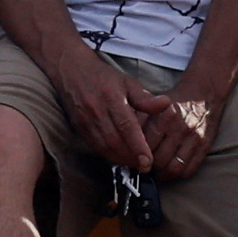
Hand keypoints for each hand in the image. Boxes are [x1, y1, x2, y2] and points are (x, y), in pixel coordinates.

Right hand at [58, 57, 160, 179]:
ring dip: (120, 159)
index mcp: (111, 97)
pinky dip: (108, 155)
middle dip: (131, 157)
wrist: (71, 70)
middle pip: (115, 141)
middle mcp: (96, 110)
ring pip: (104, 147)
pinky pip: (95, 147)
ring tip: (135, 164)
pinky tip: (120, 157)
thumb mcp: (127, 82)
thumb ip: (145, 98)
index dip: (138, 145)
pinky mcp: (78, 128)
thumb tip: (166, 104)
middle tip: (145, 166)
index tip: (148, 161)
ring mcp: (85, 121)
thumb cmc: (104, 77)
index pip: (126, 126)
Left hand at [139, 88, 216, 179]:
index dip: (138, 155)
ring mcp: (194, 138)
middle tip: (144, 167)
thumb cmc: (176, 100)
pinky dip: (178, 175)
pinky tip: (171, 171)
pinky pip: (189, 170)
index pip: (146, 144)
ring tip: (157, 172)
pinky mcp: (205, 146)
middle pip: (158, 159)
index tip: (134, 158)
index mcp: (165, 115)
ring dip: (163, 174)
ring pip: (174, 168)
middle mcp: (180, 127)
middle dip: (149, 166)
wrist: (205, 93)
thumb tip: (126, 139)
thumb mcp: (156, 104)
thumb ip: (142, 120)